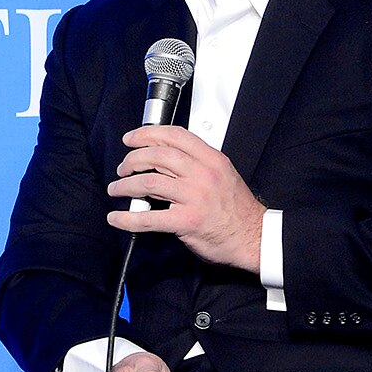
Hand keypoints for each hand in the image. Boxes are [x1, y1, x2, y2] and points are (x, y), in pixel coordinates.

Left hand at [106, 125, 265, 270]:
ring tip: (116, 189)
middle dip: (133, 159)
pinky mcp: (187, 221)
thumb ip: (196, 164)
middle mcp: (203, 174)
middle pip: (157, 155)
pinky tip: (116, 218)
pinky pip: (149, 218)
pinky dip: (127, 218)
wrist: (255, 237)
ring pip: (149, 182)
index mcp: (212, 160)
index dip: (147, 134)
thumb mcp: (222, 175)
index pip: (175, 136)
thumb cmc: (237, 210)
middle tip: (123, 168)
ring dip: (125, 185)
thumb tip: (161, 159)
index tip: (131, 138)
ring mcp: (195, 197)